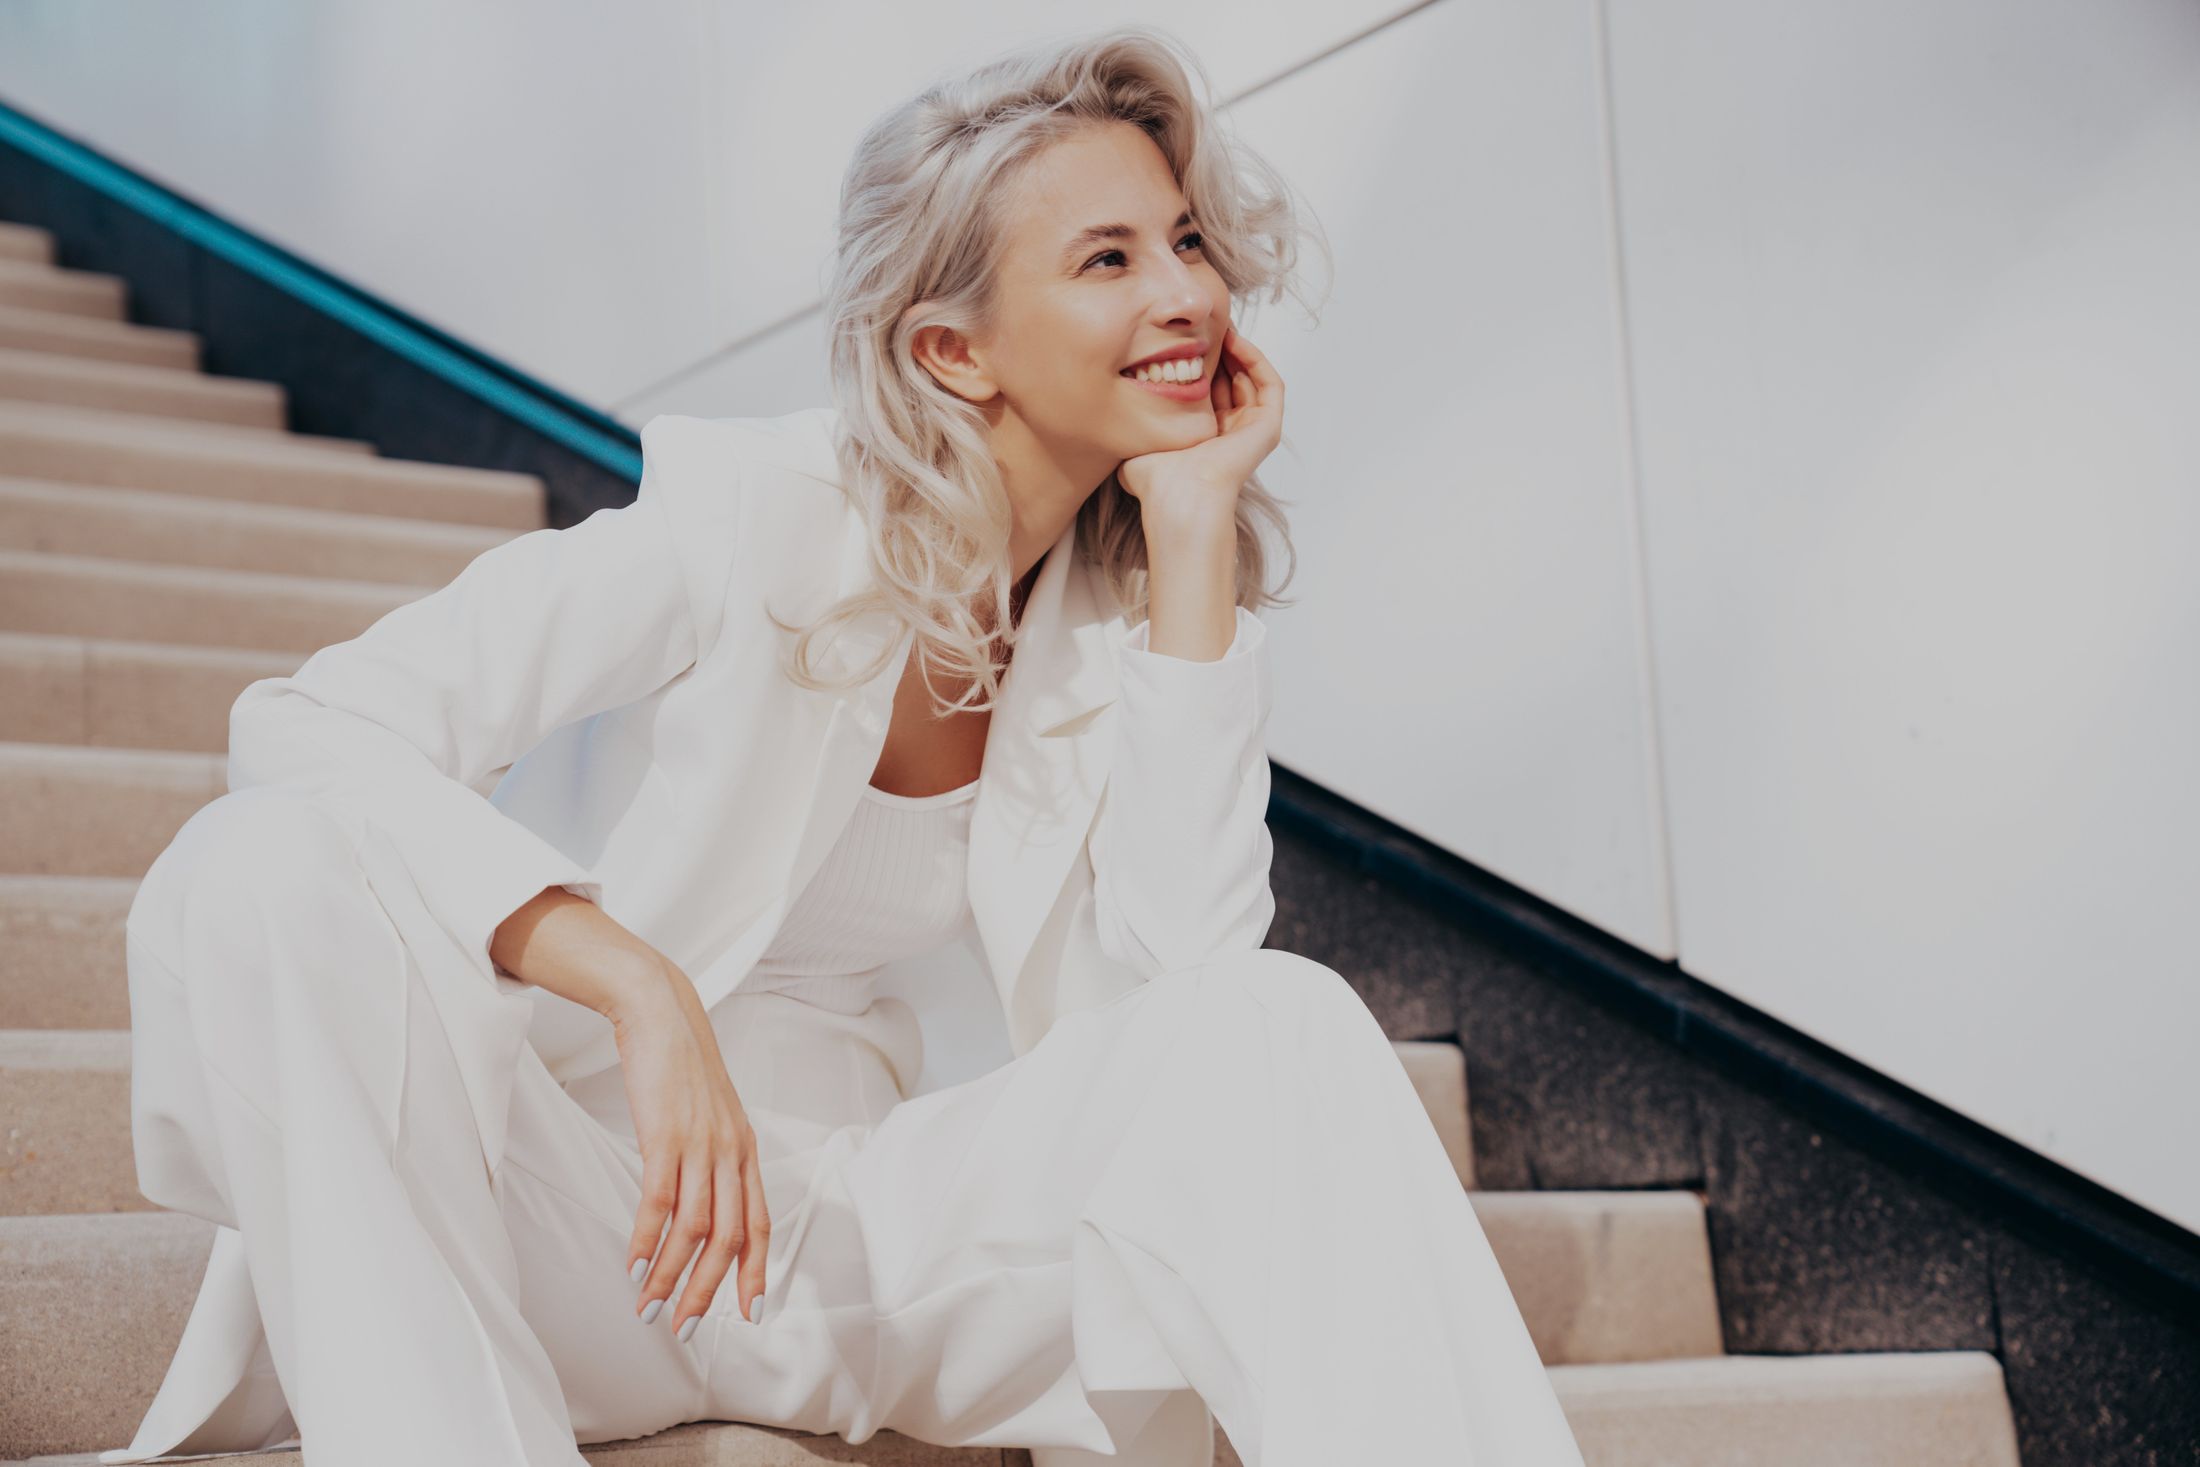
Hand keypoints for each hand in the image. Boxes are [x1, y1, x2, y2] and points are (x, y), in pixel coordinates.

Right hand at [608, 964, 768, 1337]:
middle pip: (728, 1239)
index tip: (747, 1313)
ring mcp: (700, 1146)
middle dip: (707, 1291)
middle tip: (683, 1328)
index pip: (760, 1224)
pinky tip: (634, 1266)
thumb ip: (711, 1159)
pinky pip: (658, 1202)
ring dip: (670, 1276)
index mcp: (745, 1150)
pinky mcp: (665, 1136)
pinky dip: (647, 1241)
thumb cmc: (680, 1067)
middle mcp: (730, 1153)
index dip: (754, 1272)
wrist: (661, 1013)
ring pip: (693, 1229)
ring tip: (649, 1308)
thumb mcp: (709, 1116)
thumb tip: (698, 1205)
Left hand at [1117, 323, 1285, 523]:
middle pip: (1231, 379)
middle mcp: (1231, 433)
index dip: (1198, 360)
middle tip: (1203, 323)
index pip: (1208, 389)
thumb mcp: (1140, 439)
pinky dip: (1255, 358)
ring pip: (1251, 377)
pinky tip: (1234, 340)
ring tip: (1219, 325)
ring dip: (1238, 348)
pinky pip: (1269, 383)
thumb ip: (1134, 422)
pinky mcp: (1267, 428)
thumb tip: (1112, 408)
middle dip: (1219, 349)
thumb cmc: (1156, 480)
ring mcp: (1252, 431)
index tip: (1181, 337)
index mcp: (1205, 437)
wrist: (1178, 497)